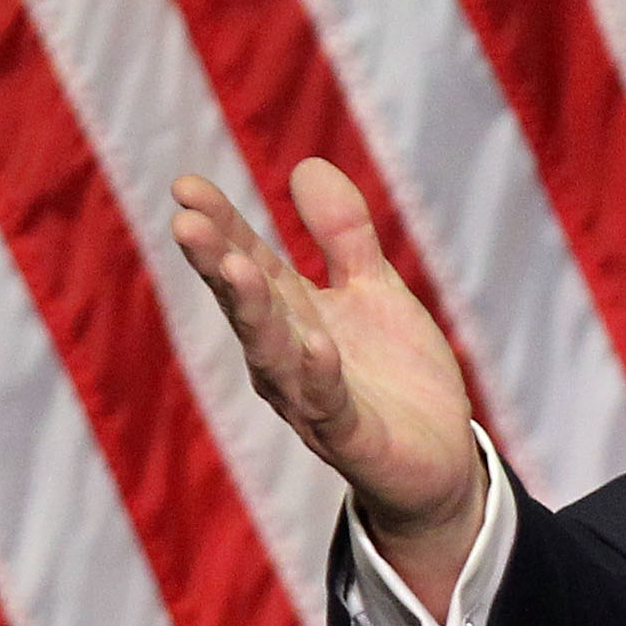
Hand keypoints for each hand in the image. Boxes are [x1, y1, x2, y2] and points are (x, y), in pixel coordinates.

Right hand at [172, 161, 482, 608]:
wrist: (440, 459)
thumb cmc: (395, 374)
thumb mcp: (375, 290)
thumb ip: (344, 235)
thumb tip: (306, 165)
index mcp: (292, 316)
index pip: (248, 263)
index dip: (220, 226)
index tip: (185, 184)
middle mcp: (287, 357)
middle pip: (247, 303)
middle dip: (217, 262)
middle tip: (185, 220)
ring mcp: (313, 398)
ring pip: (274, 352)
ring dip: (253, 311)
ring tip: (236, 267)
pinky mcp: (351, 436)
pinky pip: (330, 403)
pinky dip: (319, 374)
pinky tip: (315, 343)